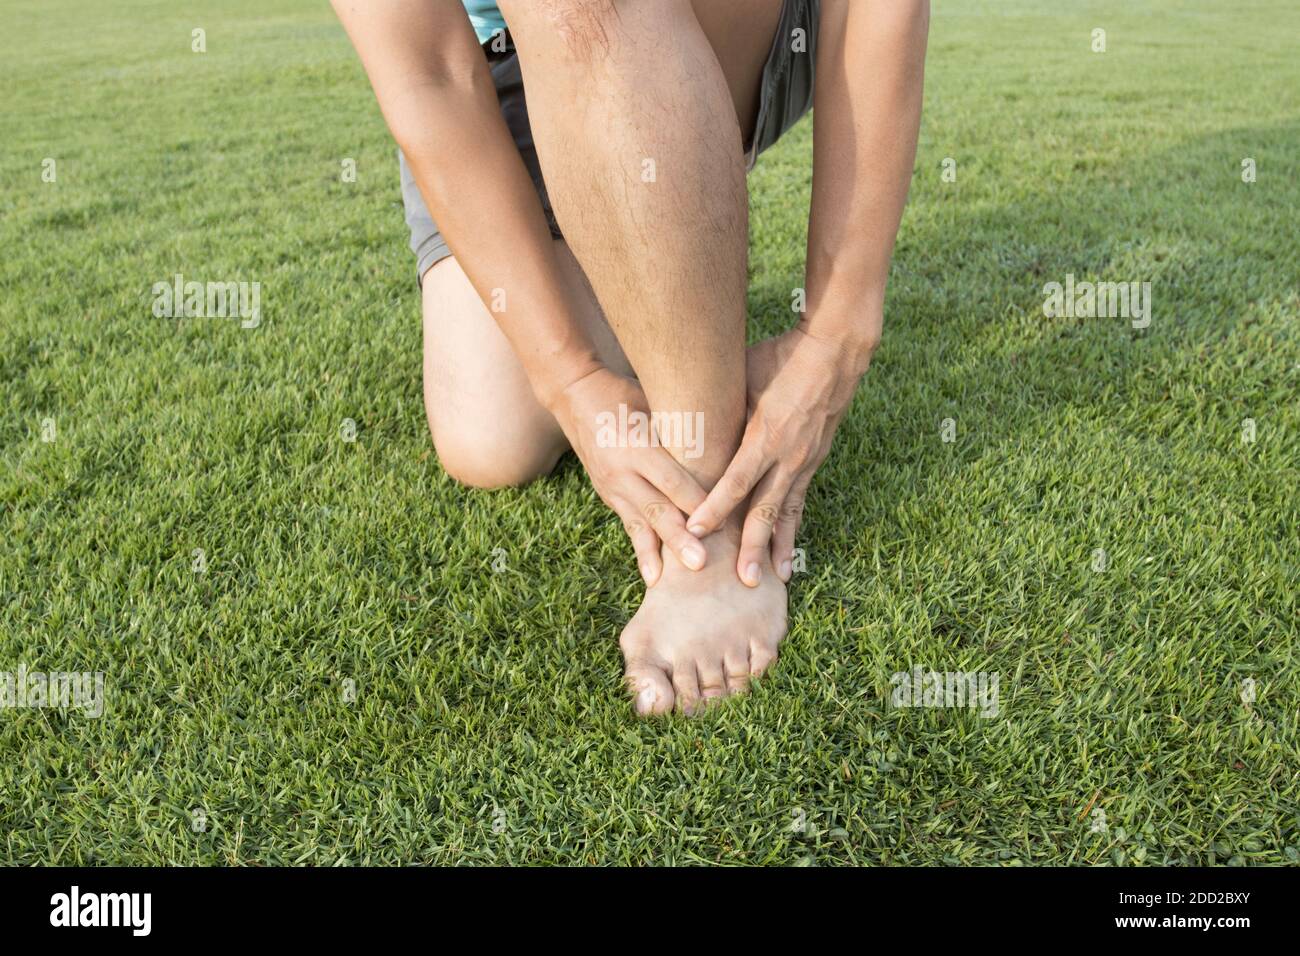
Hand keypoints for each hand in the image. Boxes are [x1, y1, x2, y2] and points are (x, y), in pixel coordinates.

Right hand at [548, 365, 708, 586]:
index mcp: (638, 444)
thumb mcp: (654, 400)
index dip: (697, 502)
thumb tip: (726, 443)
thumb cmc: (626, 392)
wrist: (574, 393)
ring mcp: (612, 485)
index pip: (673, 479)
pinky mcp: (609, 495)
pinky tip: (654, 577)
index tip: (723, 523)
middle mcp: (623, 470)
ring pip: (640, 524)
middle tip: (699, 563)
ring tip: (669, 582)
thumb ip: (682, 427)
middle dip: (679, 538)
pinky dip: (643, 551)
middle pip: (656, 508)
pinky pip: (630, 526)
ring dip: (658, 554)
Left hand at [686, 322, 875, 585]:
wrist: (835, 351)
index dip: (715, 507)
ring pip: (786, 514)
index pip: (735, 481)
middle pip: (765, 510)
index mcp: (765, 435)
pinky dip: (792, 530)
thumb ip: (719, 407)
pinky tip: (788, 554)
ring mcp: (804, 462)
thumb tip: (683, 424)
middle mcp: (787, 456)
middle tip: (742, 580)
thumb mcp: (741, 377)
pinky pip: (798, 502)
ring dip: (778, 548)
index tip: (694, 531)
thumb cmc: (778, 357)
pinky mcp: (813, 462)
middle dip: (751, 547)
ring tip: (772, 580)